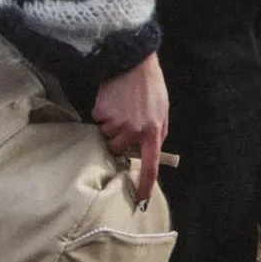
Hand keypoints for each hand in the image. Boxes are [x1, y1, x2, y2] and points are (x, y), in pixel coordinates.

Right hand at [92, 54, 170, 206]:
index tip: (141, 201)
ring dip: (112, 124)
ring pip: (107, 135)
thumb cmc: (150, 87)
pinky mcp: (101, 112)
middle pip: (119, 149)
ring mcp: (116, 122)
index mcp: (152, 131)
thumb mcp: (162, 111)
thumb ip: (157, 133)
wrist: (133, 60)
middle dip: (121, 139)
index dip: (145, 185)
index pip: (149, 166)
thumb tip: (149, 153)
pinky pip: (98, 120)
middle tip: (128, 119)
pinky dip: (103, 113)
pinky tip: (112, 99)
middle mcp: (134, 130)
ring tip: (121, 105)